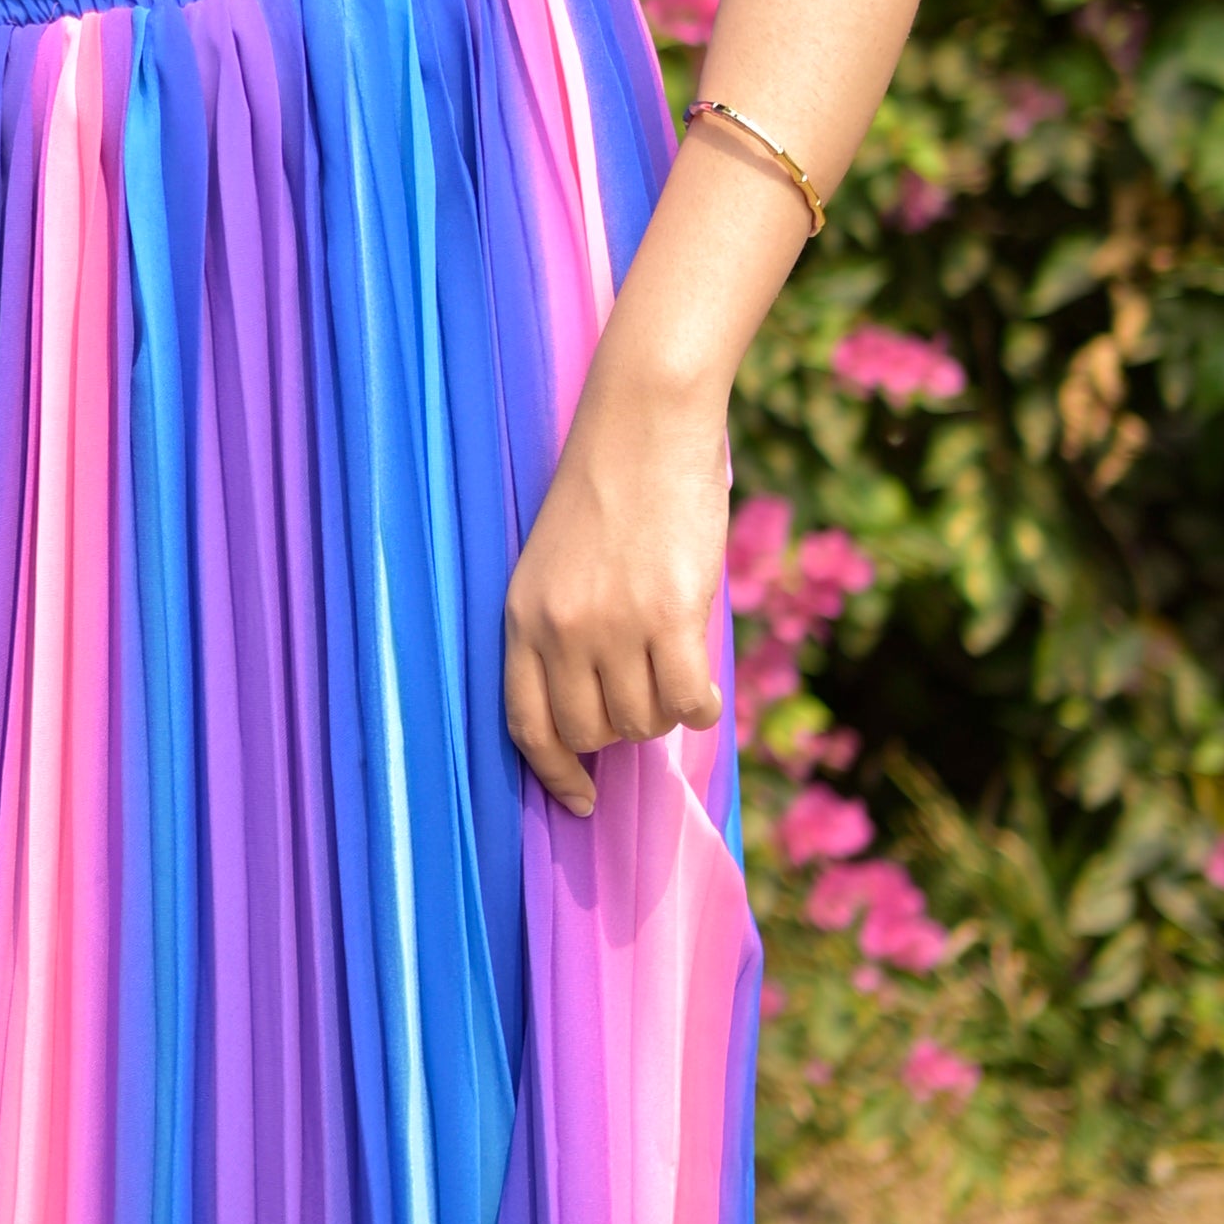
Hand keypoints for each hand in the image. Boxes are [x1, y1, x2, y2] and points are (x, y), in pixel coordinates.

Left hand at [503, 372, 731, 817]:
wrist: (643, 424)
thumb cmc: (610, 487)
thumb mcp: (559, 563)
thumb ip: (567, 630)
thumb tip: (605, 710)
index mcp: (521, 617)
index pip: (526, 725)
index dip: (554, 773)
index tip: (580, 799)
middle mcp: (561, 630)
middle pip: (592, 731)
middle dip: (623, 728)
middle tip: (647, 689)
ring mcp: (614, 625)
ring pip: (644, 721)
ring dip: (665, 710)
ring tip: (675, 664)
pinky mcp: (670, 615)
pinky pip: (687, 702)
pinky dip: (699, 705)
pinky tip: (702, 683)